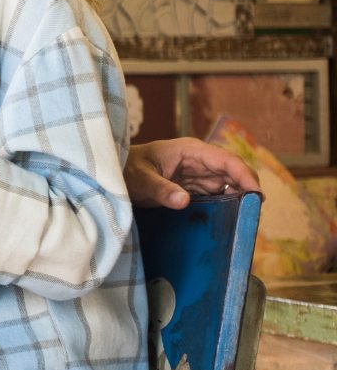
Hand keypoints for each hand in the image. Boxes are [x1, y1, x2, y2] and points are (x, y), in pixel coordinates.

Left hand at [124, 137, 260, 208]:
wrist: (113, 174)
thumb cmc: (125, 169)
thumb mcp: (140, 179)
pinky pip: (217, 195)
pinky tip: (232, 218)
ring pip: (228, 185)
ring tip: (246, 219)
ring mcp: (198, 174)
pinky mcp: (194, 188)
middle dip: (247, 189)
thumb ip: (160, 189)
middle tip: (254, 212)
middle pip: (233, 172)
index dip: (244, 175)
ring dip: (239, 199)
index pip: (226, 160)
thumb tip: (184, 201)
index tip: (256, 194)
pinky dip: (227, 205)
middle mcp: (199, 161)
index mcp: (190, 151)